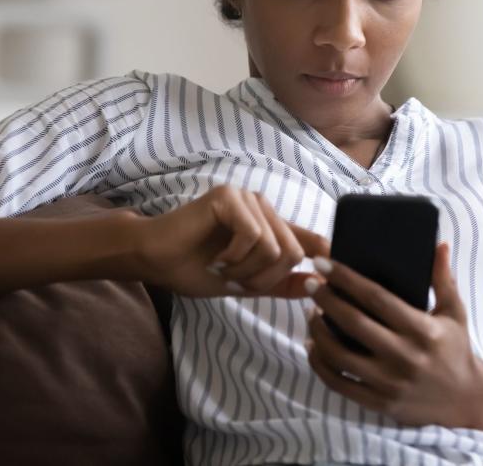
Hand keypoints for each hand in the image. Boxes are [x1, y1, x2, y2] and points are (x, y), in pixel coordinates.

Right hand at [128, 184, 328, 298]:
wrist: (156, 262)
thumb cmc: (195, 269)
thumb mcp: (245, 283)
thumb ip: (280, 283)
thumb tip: (318, 286)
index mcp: (269, 226)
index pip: (311, 239)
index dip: (324, 257)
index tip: (326, 279)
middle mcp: (262, 207)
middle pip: (294, 251)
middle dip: (266, 278)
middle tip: (235, 280)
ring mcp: (246, 198)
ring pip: (274, 247)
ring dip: (247, 271)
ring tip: (222, 268)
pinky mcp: (229, 197)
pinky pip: (253, 236)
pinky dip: (235, 257)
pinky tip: (217, 257)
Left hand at [303, 242, 482, 427]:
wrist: (467, 400)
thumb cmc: (457, 349)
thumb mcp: (455, 312)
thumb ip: (443, 279)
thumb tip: (439, 244)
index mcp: (422, 330)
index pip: (376, 298)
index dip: (346, 279)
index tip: (324, 263)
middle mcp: (405, 357)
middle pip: (354, 323)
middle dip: (326, 300)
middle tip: (310, 283)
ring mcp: (391, 383)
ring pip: (340, 356)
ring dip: (318, 331)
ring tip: (310, 313)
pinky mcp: (380, 403)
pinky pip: (340, 383)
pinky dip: (320, 364)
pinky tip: (313, 346)